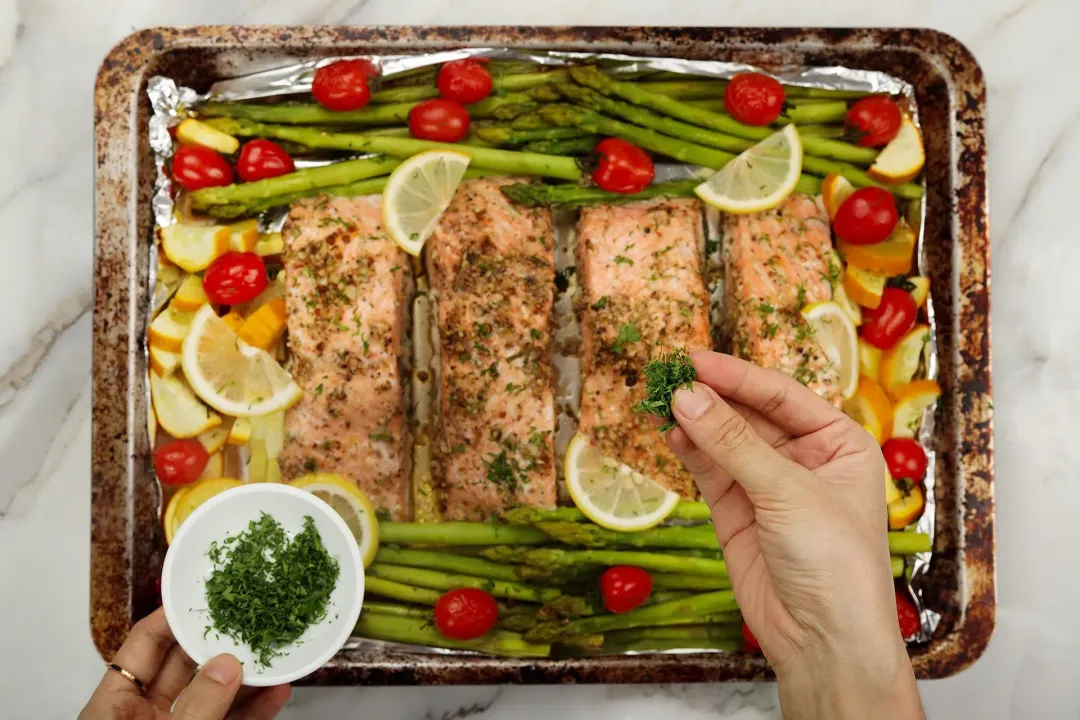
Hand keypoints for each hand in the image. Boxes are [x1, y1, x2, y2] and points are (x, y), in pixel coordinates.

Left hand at [80, 608, 290, 719]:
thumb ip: (197, 706)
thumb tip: (228, 665)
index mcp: (114, 707)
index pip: (144, 646)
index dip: (173, 617)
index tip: (206, 595)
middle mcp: (146, 717)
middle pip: (187, 665)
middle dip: (221, 642)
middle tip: (252, 616)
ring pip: (218, 694)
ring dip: (249, 674)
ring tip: (276, 648)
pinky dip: (258, 710)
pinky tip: (280, 691)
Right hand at [665, 352, 921, 719]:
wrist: (824, 640)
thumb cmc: (834, 561)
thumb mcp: (788, 491)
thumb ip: (733, 442)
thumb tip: (686, 396)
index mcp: (838, 443)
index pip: (782, 396)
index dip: (738, 376)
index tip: (695, 359)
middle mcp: (804, 459)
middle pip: (749, 414)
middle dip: (711, 397)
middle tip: (669, 376)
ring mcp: (767, 486)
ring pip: (724, 441)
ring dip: (695, 422)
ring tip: (660, 400)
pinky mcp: (737, 513)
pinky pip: (710, 471)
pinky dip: (690, 452)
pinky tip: (670, 432)